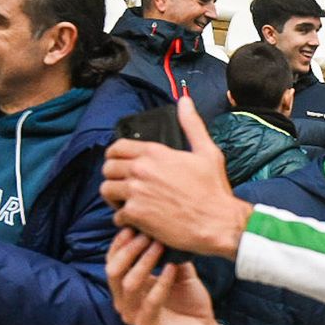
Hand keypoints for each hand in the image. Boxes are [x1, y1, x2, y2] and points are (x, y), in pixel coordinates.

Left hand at [101, 96, 252, 257]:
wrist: (218, 222)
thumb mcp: (207, 152)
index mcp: (155, 153)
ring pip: (106, 190)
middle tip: (125, 186)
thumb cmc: (214, 190)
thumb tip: (185, 102)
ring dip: (114, 198)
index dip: (115, 156)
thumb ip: (192, 125)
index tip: (121, 165)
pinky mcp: (136, 215)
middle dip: (114, 177)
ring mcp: (136, 192)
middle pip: (108, 168)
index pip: (117, 147)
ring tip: (127, 203)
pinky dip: (124, 220)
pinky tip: (136, 221)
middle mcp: (141, 169)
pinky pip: (116, 216)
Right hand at [106, 228, 232, 324]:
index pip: (113, 261)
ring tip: (160, 246)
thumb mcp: (179, 272)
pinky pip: (150, 302)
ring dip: (145, 262)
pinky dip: (162, 282)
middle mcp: (125, 301)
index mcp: (127, 288)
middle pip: (114, 271)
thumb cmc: (189, 302)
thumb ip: (170, 254)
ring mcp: (134, 315)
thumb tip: (166, 229)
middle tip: (147, 234)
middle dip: (129, 249)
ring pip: (128, 284)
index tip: (135, 225)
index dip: (121, 242)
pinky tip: (173, 268)